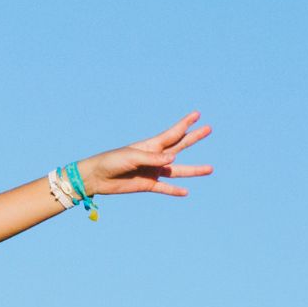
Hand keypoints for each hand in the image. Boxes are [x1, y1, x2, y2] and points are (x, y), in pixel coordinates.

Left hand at [78, 112, 214, 197]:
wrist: (96, 177)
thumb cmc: (111, 161)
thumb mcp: (131, 157)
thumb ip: (152, 158)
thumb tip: (174, 159)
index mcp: (150, 146)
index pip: (172, 133)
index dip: (185, 124)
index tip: (197, 114)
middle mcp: (155, 157)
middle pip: (179, 146)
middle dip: (193, 137)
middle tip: (209, 128)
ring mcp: (153, 171)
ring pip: (178, 170)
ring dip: (194, 170)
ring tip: (210, 169)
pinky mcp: (148, 184)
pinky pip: (165, 188)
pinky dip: (175, 191)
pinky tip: (186, 192)